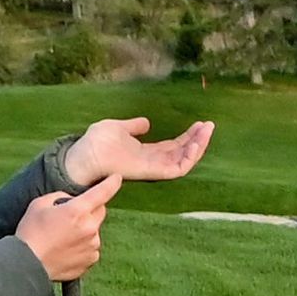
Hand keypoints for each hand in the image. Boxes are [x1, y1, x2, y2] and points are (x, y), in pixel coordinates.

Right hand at [16, 173, 121, 281]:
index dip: (111, 183)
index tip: (117, 177)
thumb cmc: (30, 232)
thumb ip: (60, 196)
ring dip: (84, 228)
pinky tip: (66, 248)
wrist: (28, 264)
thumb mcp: (40, 204)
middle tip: (71, 214)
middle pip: (100, 211)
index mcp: (77, 211)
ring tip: (62, 236)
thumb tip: (72, 200)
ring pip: (94, 229)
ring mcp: (92, 246)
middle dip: (90, 208)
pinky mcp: (91, 260)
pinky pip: (91, 246)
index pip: (102, 193)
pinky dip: (83, 244)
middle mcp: (89, 228)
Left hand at [61, 116, 213, 190]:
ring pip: (184, 160)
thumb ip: (134, 126)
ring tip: (207, 131)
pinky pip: (178, 168)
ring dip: (198, 146)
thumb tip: (146, 123)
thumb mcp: (119, 127)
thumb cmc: (97, 141)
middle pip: (183, 152)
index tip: (199, 124)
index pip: (173, 146)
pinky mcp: (154, 172)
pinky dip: (190, 157)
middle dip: (198, 139)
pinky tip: (197, 143)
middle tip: (209, 126)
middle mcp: (153, 162)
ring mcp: (154, 168)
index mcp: (146, 152)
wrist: (87, 152)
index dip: (188, 136)